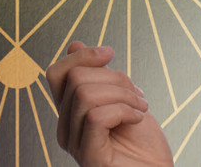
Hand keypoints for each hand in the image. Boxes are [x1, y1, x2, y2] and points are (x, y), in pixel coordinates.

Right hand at [46, 41, 173, 165]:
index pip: (57, 74)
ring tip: (140, 108)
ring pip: (84, 94)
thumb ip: (100, 77)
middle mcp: (66, 129)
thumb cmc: (143, 143)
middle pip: (75, 79)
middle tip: (138, 96)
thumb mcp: (123, 99)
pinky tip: (136, 120)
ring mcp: (75, 144)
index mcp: (70, 113)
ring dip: (123, 95)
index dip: (82, 57)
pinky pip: (96, 117)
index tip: (110, 53)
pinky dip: (123, 111)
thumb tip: (74, 45)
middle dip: (115, 78)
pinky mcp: (89, 157)